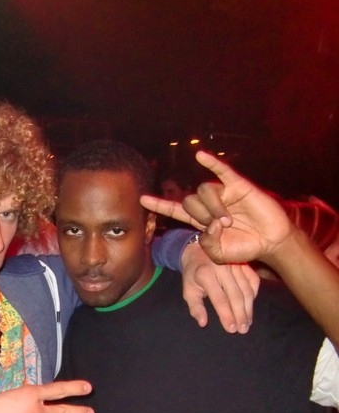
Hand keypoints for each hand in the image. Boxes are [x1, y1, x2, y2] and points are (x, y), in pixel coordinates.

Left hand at [141, 151, 294, 265]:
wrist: (270, 241)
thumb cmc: (245, 248)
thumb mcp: (220, 255)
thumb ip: (208, 244)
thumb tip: (208, 226)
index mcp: (201, 221)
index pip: (176, 210)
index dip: (160, 205)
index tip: (141, 199)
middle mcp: (209, 205)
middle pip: (189, 201)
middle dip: (201, 215)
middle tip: (220, 228)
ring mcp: (223, 194)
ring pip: (204, 191)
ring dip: (214, 208)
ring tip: (228, 222)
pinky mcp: (238, 186)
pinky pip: (222, 171)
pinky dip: (211, 163)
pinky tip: (200, 157)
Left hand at [180, 242, 258, 332]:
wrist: (199, 249)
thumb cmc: (193, 274)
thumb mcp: (188, 290)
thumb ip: (195, 307)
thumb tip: (203, 323)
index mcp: (206, 275)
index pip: (220, 299)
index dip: (226, 315)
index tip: (231, 329)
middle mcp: (222, 268)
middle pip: (236, 296)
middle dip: (241, 315)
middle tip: (243, 330)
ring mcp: (235, 264)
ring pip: (247, 289)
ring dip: (249, 308)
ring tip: (248, 322)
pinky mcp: (244, 263)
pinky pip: (253, 280)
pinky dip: (254, 294)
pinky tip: (251, 306)